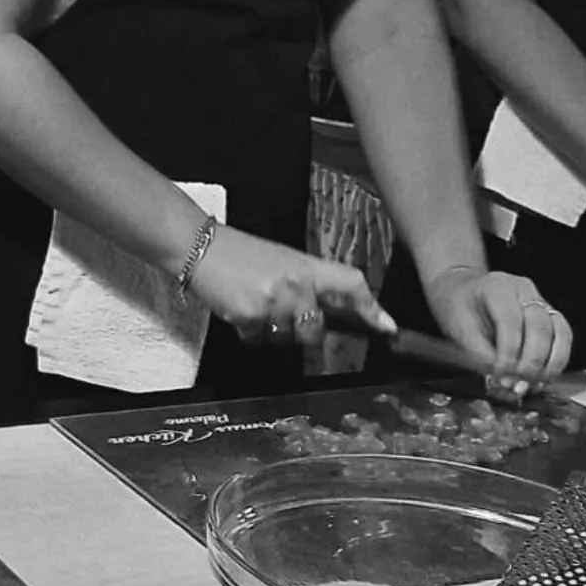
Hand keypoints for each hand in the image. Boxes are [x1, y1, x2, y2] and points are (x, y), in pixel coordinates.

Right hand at [188, 225, 393, 348]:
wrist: (197, 245)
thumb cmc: (239, 252)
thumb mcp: (282, 260)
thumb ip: (309, 283)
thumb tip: (333, 310)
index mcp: (306, 266)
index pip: (350, 283)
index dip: (371, 308)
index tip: (388, 328)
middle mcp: (295, 284)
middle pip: (317, 330)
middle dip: (302, 331)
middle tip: (281, 312)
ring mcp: (273, 303)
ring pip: (286, 338)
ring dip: (273, 330)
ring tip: (255, 304)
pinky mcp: (250, 317)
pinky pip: (259, 340)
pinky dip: (250, 332)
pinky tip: (240, 310)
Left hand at [424, 265, 572, 391]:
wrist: (462, 293)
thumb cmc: (458, 308)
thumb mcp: (456, 326)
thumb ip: (477, 349)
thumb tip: (499, 373)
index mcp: (498, 287)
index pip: (510, 320)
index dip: (508, 351)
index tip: (501, 373)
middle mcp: (524, 289)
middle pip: (540, 326)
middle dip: (531, 361)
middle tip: (518, 383)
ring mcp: (541, 301)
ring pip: (560, 332)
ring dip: (550, 364)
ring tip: (533, 383)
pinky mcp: (551, 316)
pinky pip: (564, 338)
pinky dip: (557, 361)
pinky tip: (543, 377)